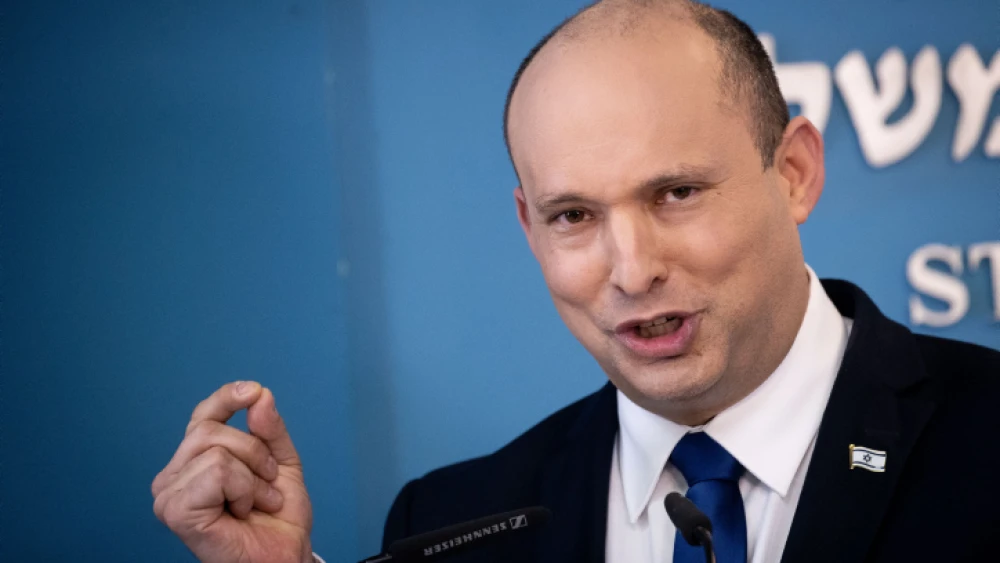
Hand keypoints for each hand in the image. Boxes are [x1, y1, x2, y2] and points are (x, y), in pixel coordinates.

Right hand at [152, 382, 313, 562]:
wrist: (284, 556)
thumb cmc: (278, 518)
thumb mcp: (281, 462)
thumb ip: (269, 429)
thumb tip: (259, 395)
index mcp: (195, 461)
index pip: (203, 416)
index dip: (226, 398)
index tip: (253, 391)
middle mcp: (174, 475)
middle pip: (210, 429)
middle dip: (254, 451)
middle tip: (267, 483)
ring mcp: (169, 493)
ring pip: (215, 450)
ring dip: (252, 477)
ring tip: (257, 502)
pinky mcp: (175, 510)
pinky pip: (216, 471)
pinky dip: (242, 489)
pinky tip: (241, 512)